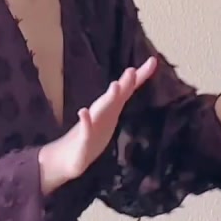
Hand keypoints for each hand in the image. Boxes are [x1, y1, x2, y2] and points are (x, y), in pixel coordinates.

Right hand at [38, 56, 158, 192]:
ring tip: (115, 86)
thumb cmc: (90, 138)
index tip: (153, 61)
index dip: (140, 76)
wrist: (68, 159)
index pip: (127, 90)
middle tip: (132, 70)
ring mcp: (92, 126)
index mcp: (110, 110)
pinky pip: (85, 131)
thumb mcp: (107, 120)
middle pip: (116, 97)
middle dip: (124, 84)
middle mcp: (101, 114)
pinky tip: (83, 113)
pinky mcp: (82, 141)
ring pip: (102, 111)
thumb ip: (115, 102)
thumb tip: (123, 84)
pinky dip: (86, 122)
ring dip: (109, 98)